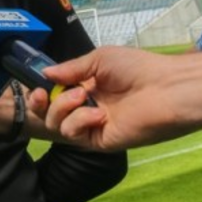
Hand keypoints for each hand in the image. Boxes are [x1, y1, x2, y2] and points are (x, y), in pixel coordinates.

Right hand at [41, 47, 184, 149]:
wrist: (166, 89)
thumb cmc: (137, 68)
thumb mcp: (99, 59)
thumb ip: (71, 69)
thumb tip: (44, 73)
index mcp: (88, 87)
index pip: (55, 93)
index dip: (41, 91)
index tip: (35, 86)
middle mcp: (88, 107)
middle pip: (50, 112)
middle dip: (43, 103)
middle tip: (43, 93)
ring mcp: (93, 125)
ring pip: (58, 125)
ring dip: (63, 108)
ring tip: (83, 96)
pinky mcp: (100, 141)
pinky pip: (75, 135)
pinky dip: (79, 121)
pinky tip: (98, 113)